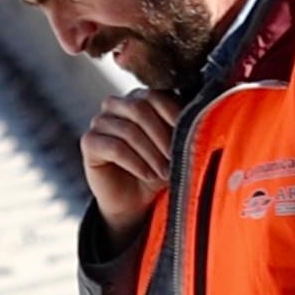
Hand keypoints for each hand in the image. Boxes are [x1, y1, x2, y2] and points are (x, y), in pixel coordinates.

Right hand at [81, 89, 182, 247]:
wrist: (136, 200)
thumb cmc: (159, 168)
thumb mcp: (175, 146)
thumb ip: (184, 126)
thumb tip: (206, 114)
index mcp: (139, 98)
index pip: (156, 95)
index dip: (173, 115)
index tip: (190, 137)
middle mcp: (117, 104)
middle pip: (139, 108)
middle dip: (162, 136)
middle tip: (175, 159)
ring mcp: (100, 121)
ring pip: (128, 130)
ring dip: (151, 154)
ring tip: (164, 172)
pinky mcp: (89, 142)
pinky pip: (113, 147)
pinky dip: (135, 163)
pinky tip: (147, 175)